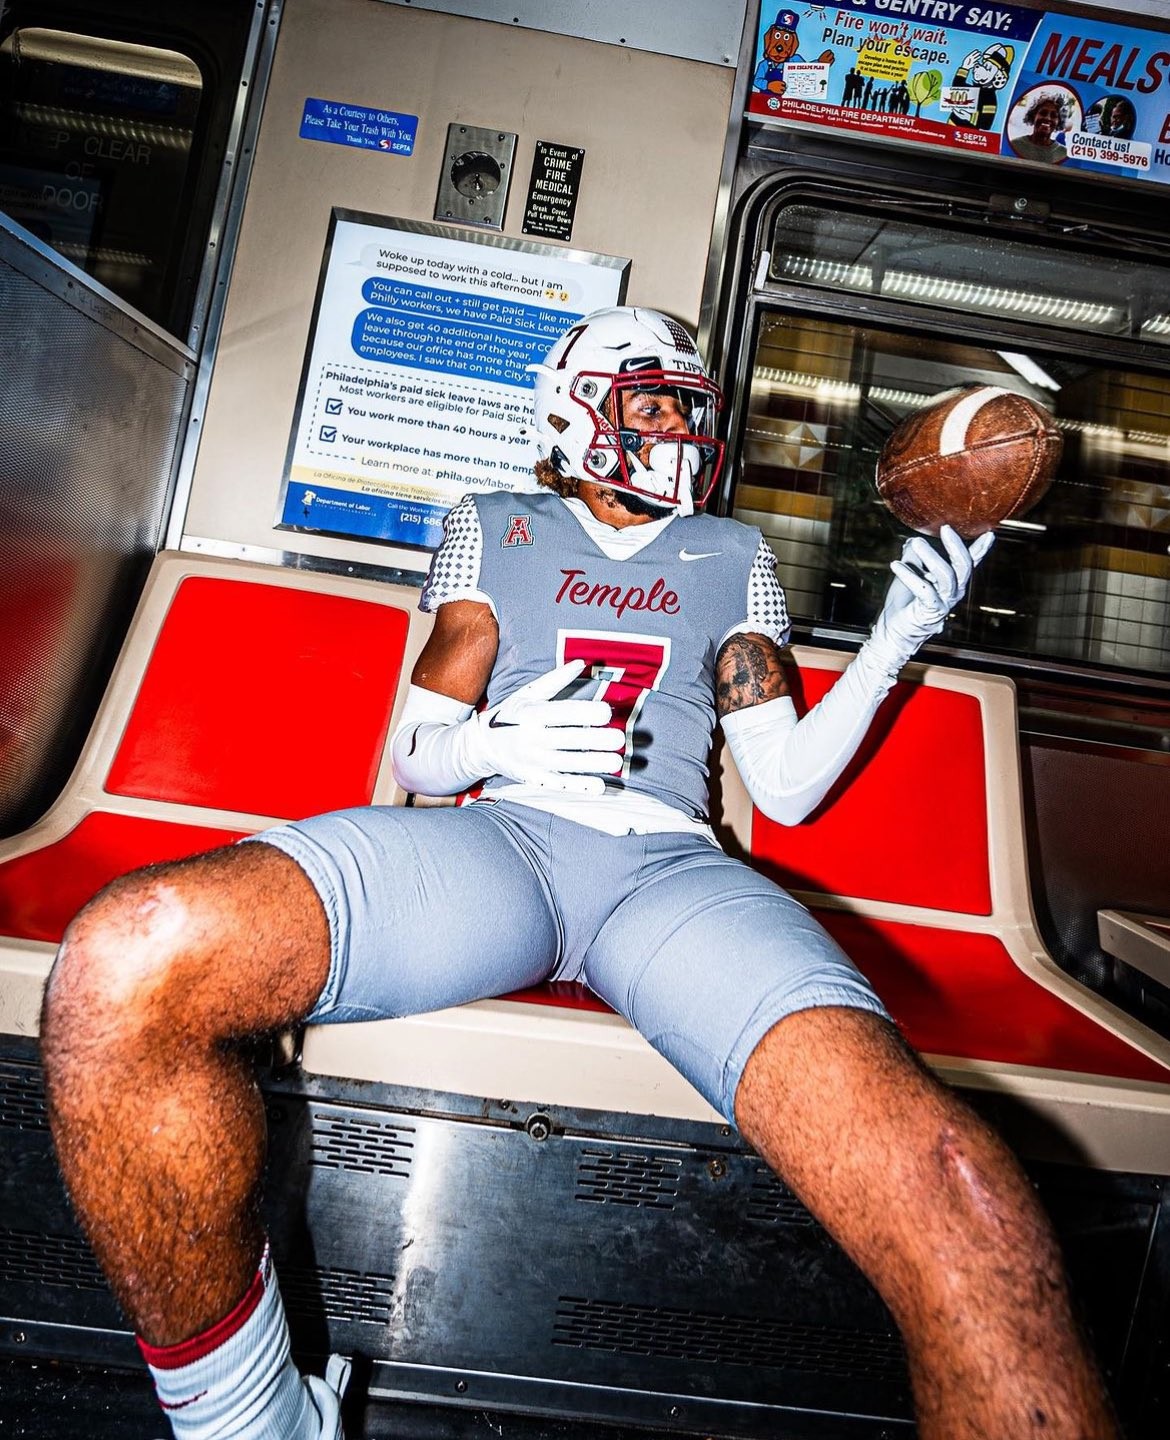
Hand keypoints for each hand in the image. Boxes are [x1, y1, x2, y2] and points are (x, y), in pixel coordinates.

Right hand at [467, 659, 624, 793]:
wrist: (482, 745)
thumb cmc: (511, 715)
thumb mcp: (527, 694)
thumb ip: (555, 680)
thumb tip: (581, 663)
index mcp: (531, 714)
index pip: (564, 713)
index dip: (587, 713)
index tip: (607, 713)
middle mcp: (531, 738)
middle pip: (569, 740)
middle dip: (597, 740)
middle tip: (619, 738)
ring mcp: (532, 761)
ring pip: (568, 764)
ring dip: (594, 764)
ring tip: (616, 761)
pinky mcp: (534, 779)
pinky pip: (560, 784)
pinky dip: (580, 786)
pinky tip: (600, 786)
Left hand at [873, 525, 993, 657]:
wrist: (893, 633)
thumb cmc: (902, 604)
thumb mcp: (909, 574)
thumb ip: (914, 556)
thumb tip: (913, 538)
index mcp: (952, 582)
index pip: (969, 563)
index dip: (981, 549)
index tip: (990, 533)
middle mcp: (953, 592)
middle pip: (964, 566)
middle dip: (956, 546)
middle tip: (946, 528)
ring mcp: (944, 603)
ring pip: (947, 576)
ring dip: (931, 556)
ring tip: (915, 542)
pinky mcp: (930, 613)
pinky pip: (925, 591)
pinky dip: (910, 576)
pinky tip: (895, 565)